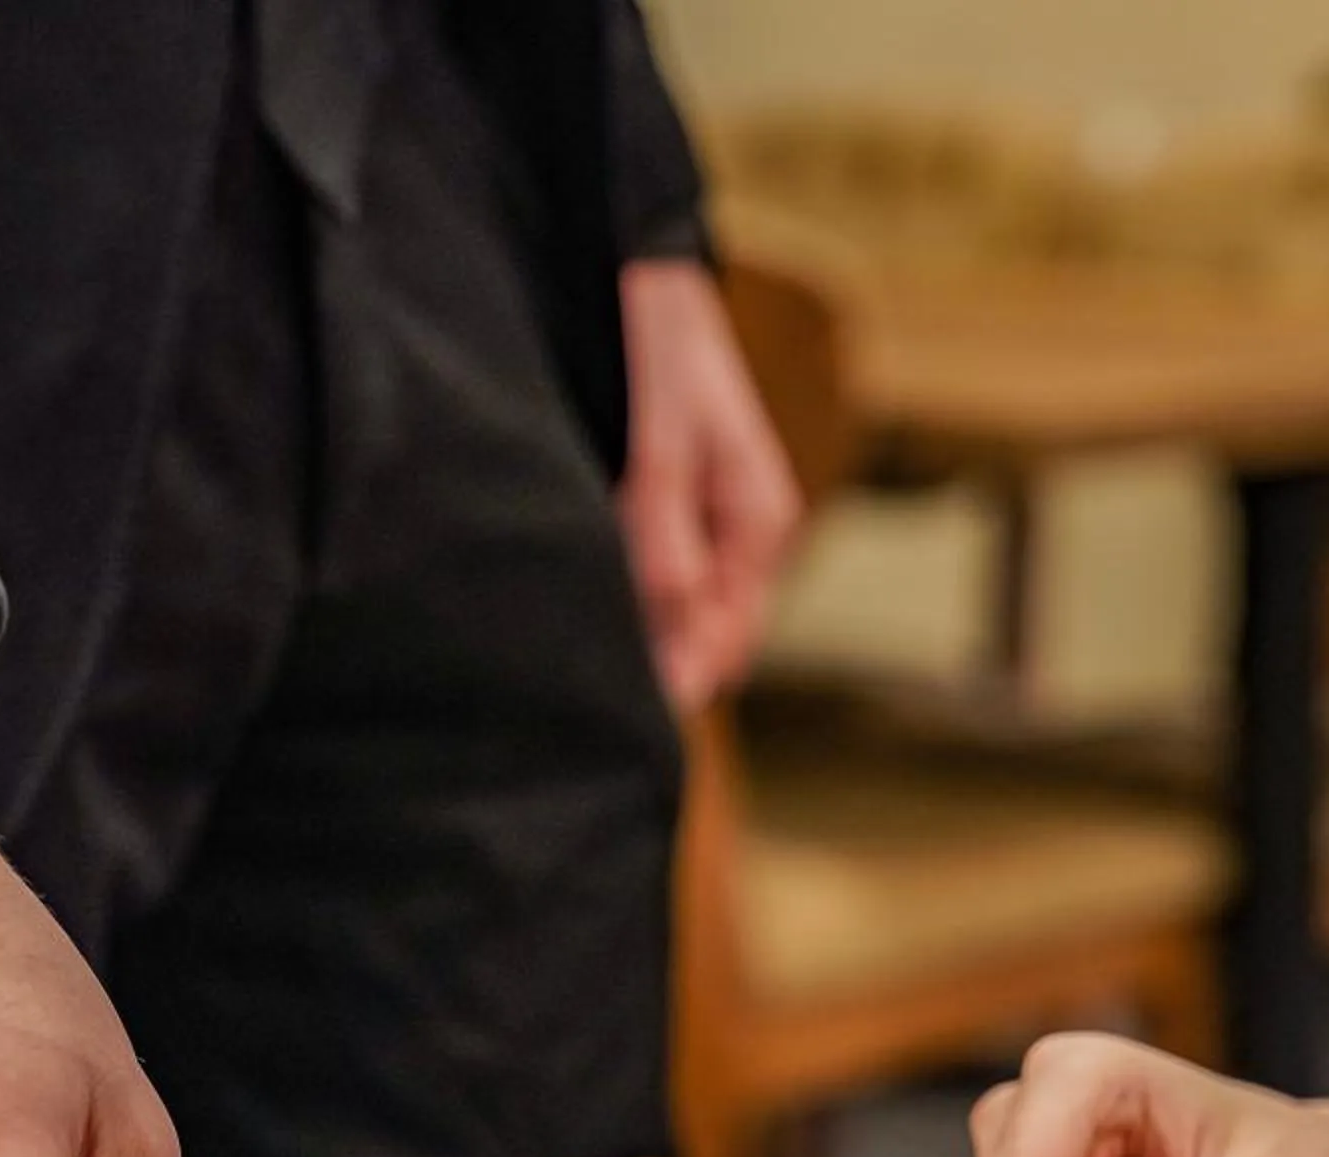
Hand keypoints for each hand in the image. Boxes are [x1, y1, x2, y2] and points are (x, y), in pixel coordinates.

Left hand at [616, 258, 801, 712]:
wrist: (644, 270)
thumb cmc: (664, 344)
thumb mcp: (665, 438)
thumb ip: (665, 526)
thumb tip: (669, 619)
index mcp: (761, 526)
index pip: (727, 640)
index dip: (679, 680)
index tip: (624, 713)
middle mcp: (738, 537)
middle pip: (702, 635)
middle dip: (654, 666)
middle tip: (580, 697)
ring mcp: (703, 525)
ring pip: (671, 609)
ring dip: (632, 633)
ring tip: (567, 658)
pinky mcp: (664, 508)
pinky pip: (647, 574)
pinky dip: (616, 594)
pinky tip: (571, 602)